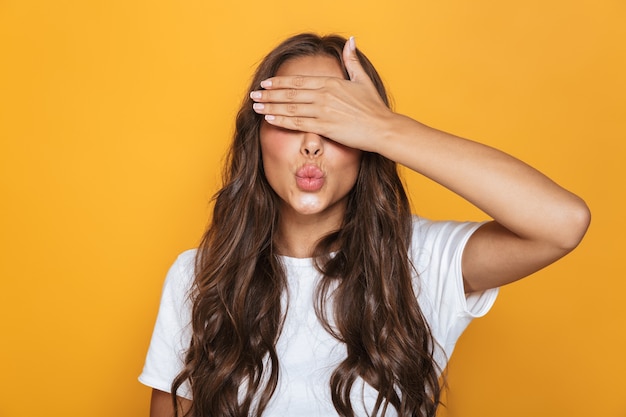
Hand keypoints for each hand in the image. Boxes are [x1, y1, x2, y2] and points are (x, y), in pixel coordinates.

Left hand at [249, 37, 395, 151]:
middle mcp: (323, 95)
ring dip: (270, 107)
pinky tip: (269, 119)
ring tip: (256, 107)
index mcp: (330, 83)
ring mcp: (323, 111)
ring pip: (290, 107)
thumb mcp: (362, 80)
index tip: (266, 83)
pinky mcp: (325, 127)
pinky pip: (298, 123)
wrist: (383, 128)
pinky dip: (282, 120)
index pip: (298, 81)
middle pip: (289, 93)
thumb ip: (352, 60)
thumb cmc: (374, 107)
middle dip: (268, 94)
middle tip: (253, 95)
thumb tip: (351, 40)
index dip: (279, 82)